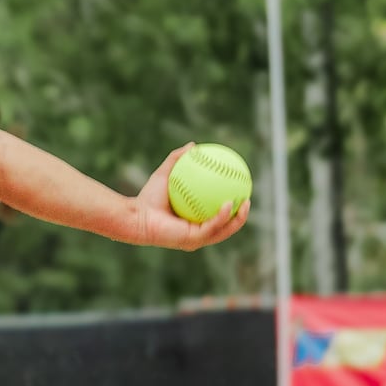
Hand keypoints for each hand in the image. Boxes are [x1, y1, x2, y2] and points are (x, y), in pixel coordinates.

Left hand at [132, 143, 250, 250]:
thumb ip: (177, 159)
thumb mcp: (164, 174)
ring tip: (246, 204)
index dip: (233, 206)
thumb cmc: (148, 197)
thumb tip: (193, 145)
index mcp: (195, 221)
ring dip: (238, 219)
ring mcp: (196, 238)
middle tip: (249, 200)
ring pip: (224, 231)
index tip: (242, 191)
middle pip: (226, 227)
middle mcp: (197, 232)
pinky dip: (222, 217)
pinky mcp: (192, 240)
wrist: (136, 215)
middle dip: (241, 216)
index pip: (218, 215)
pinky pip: (212, 227)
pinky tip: (229, 204)